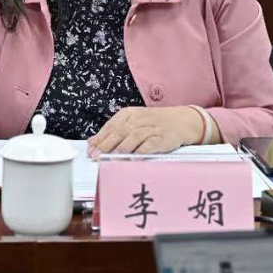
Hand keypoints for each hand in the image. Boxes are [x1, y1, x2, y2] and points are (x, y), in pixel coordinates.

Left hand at [88, 106, 207, 155]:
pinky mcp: (162, 138)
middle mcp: (139, 119)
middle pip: (119, 132)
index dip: (100, 138)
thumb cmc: (156, 123)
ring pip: (132, 138)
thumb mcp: (134, 121)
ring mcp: (151, 128)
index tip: (90, 149)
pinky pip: (149, 146)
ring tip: (110, 158)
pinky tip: (131, 158)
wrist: (182, 121)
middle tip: (96, 155)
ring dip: (120, 149)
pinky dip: (140, 152)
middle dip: (106, 145)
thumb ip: (114, 131)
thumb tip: (93, 141)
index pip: (111, 126)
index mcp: (129, 114)